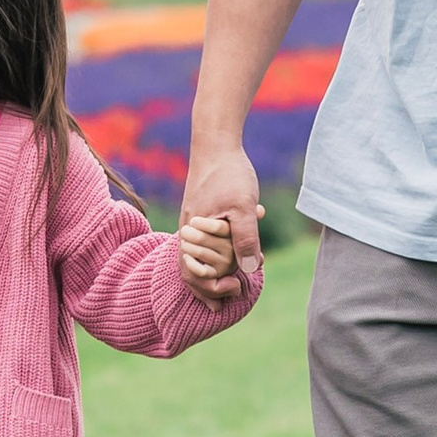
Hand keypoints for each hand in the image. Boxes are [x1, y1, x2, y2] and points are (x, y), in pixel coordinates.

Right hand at [179, 144, 262, 301]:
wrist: (216, 144)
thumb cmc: (229, 174)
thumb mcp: (243, 208)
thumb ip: (245, 240)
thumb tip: (248, 271)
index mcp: (193, 233)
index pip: (194, 274)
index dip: (213, 289)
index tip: (236, 288)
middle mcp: (188, 231)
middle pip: (192, 271)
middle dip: (212, 287)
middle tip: (236, 291)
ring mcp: (192, 224)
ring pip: (197, 258)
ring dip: (215, 272)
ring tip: (234, 282)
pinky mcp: (200, 216)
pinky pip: (202, 244)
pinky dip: (215, 257)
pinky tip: (233, 256)